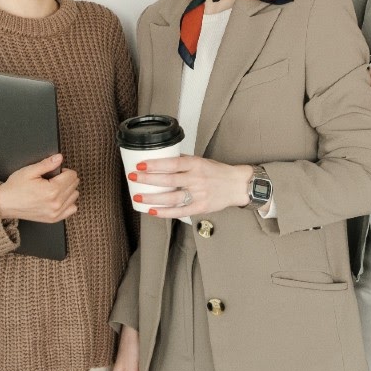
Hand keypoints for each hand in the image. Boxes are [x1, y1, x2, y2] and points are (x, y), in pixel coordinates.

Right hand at [0, 154, 78, 222]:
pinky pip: (72, 209)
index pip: (72, 176)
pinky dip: (68, 202)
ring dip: (68, 190)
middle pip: (74, 185)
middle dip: (66, 179)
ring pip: (74, 196)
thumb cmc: (14, 188)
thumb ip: (47, 164)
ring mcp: (55, 213)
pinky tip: (59, 198)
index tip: (55, 172)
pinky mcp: (54, 219)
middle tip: (53, 179)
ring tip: (55, 188)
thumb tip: (59, 158)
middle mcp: (56, 203)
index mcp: (52, 190)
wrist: (4, 204)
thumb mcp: (29, 171)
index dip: (64, 170)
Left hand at [128, 155, 252, 218]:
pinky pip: (180, 211)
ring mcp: (198, 194)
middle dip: (148, 179)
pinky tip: (153, 211)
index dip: (156, 164)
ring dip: (153, 198)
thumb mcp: (201, 161)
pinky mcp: (200, 207)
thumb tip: (161, 159)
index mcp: (196, 164)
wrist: (237, 185)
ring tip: (137, 197)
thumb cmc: (217, 172)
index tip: (141, 164)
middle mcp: (197, 179)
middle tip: (133, 177)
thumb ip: (183, 161)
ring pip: (172, 197)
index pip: (173, 163)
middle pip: (169, 180)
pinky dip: (165, 212)